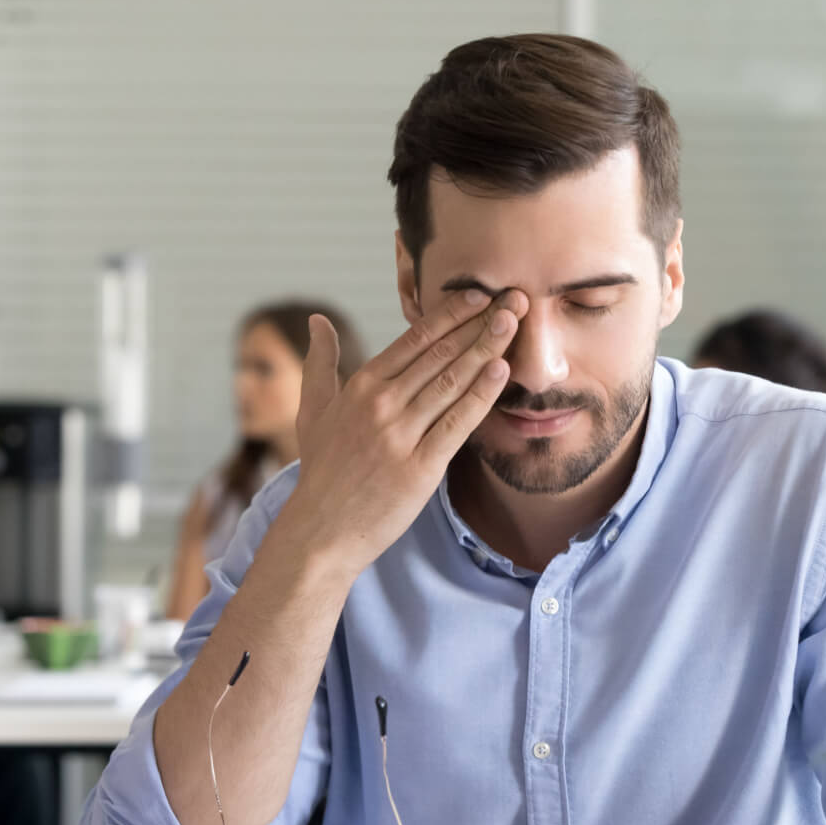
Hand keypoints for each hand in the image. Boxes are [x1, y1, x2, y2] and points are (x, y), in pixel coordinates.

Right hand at [280, 290, 526, 574]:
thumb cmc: (322, 470)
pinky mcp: (420, 467)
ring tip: (514, 324)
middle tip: (512, 299)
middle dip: (479, 323)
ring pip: (452, 382)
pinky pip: (457, 425)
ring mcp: (400, 435)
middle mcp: (381, 403)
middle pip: (440, 353)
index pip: (415, 338)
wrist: (322, 530)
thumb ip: (320, 361)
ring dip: (486, 350)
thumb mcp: (312, 409)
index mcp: (361, 385)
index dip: (451, 313)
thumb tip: (318, 319)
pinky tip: (501, 372)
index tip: (479, 294)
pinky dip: (480, 396)